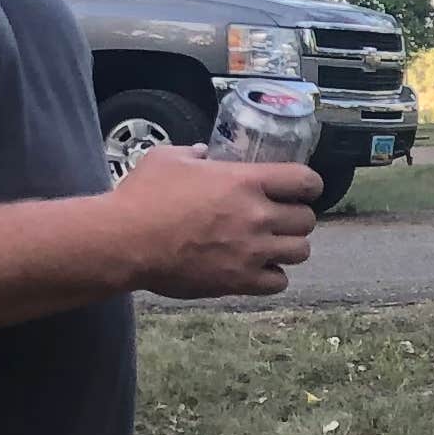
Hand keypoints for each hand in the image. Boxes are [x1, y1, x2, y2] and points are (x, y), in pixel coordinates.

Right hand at [111, 147, 316, 298]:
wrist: (124, 241)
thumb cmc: (143, 197)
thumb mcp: (167, 159)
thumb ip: (193, 154)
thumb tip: (204, 152)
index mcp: (245, 181)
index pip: (306, 181)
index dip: (309, 186)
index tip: (300, 190)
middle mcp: (257, 216)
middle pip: (307, 220)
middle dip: (296, 219)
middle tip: (278, 220)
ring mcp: (252, 251)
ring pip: (301, 252)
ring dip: (289, 247)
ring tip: (271, 245)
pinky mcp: (240, 280)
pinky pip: (278, 282)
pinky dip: (272, 277)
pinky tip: (257, 269)